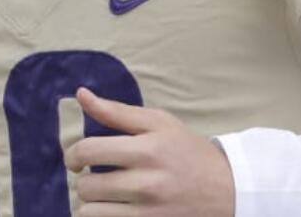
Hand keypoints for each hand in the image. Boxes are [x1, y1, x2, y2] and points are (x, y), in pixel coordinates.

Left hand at [64, 87, 235, 215]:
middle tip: (94, 177)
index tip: (77, 158)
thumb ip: (117, 111)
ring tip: (103, 196)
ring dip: (90, 204)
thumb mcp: (158, 122)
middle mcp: (147, 182)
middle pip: (86, 186)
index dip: (72, 154)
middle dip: (83, 180)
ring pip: (90, 213)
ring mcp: (149, 211)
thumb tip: (81, 94)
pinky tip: (112, 209)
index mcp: (147, 148)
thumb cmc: (188, 151)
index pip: (88, 151)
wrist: (228, 189)